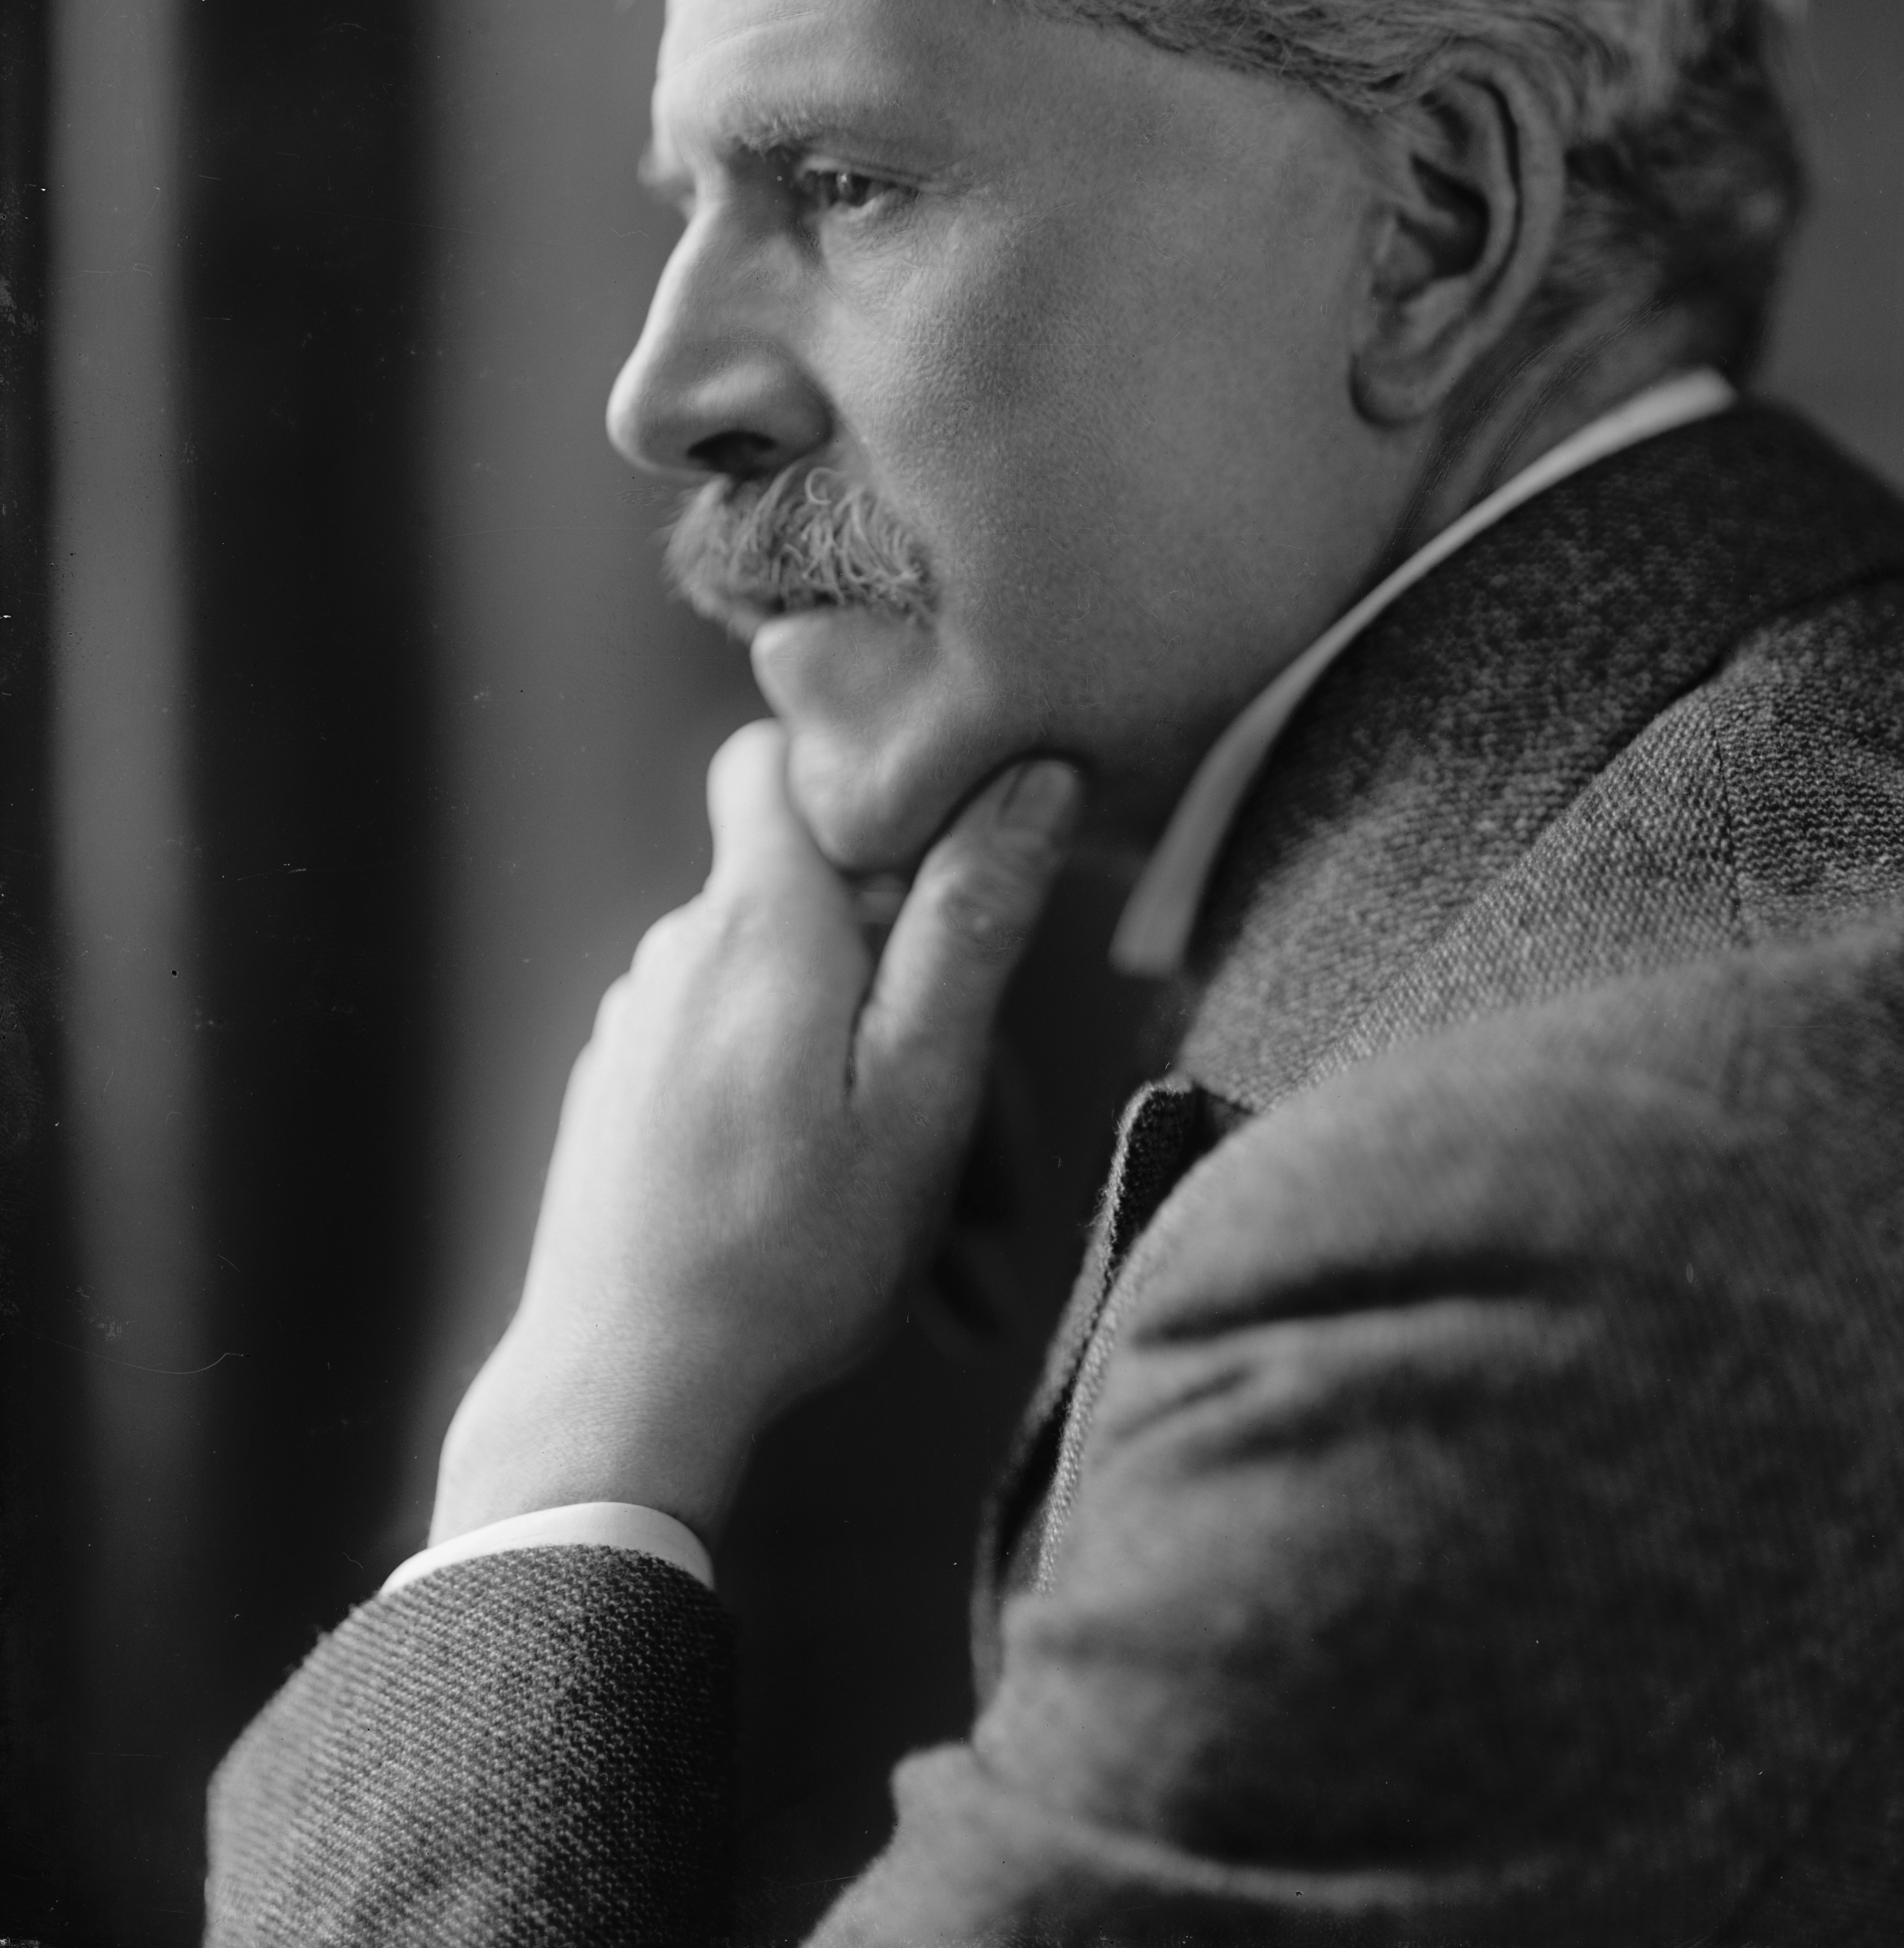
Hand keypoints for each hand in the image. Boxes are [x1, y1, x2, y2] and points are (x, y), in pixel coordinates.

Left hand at [431, 720, 1080, 1545]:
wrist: (623, 1398)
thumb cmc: (787, 1250)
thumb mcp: (922, 1087)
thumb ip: (969, 924)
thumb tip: (1029, 779)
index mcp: (758, 922)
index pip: (770, 756)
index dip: (857, 785)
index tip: (934, 870)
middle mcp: (681, 953)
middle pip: (821, 919)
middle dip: (924, 1019)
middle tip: (997, 1175)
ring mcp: (641, 1030)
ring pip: (797, 1019)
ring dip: (884, 1108)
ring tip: (950, 1256)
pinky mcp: (624, 1103)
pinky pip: (744, 1082)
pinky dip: (815, 1145)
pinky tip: (867, 1254)